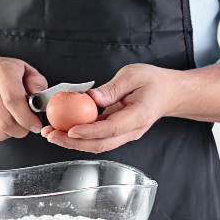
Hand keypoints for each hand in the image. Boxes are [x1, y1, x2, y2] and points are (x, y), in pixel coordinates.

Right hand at [0, 45, 47, 139]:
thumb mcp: (20, 67)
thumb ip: (36, 81)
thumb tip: (40, 96)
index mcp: (1, 71)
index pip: (13, 101)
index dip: (27, 118)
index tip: (35, 125)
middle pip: (4, 121)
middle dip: (21, 130)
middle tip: (26, 127)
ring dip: (9, 134)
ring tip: (14, 125)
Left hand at [42, 64, 176, 152]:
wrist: (169, 93)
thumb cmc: (154, 82)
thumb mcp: (133, 75)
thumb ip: (112, 88)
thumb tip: (90, 98)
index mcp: (139, 116)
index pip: (111, 128)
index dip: (89, 131)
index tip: (70, 129)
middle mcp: (132, 130)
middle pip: (100, 144)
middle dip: (73, 142)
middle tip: (51, 135)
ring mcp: (124, 134)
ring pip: (97, 144)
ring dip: (72, 142)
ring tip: (50, 133)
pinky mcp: (117, 132)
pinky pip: (97, 137)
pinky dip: (79, 136)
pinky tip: (62, 129)